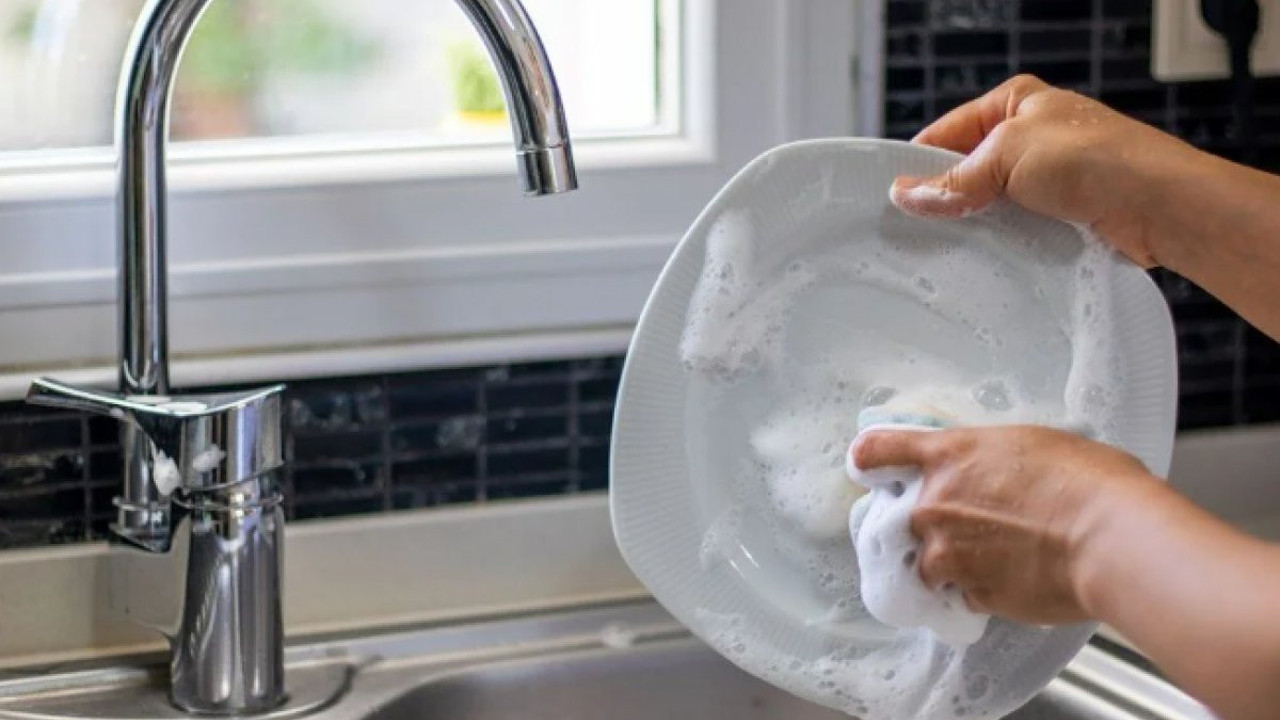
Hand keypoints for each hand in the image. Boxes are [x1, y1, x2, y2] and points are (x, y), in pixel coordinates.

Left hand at [850, 424, 1160, 624]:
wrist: (1110, 536)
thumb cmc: (1089, 481)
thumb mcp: (1031, 445)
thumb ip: (991, 460)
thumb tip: (994, 472)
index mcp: (948, 455)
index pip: (879, 450)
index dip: (870, 460)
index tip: (868, 467)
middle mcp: (935, 504)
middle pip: (904, 518)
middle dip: (931, 524)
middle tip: (973, 525)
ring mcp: (948, 553)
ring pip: (928, 563)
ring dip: (952, 564)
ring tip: (998, 558)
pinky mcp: (971, 593)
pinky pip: (961, 593)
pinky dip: (980, 590)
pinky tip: (1014, 579)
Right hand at [891, 74, 1209, 268]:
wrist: (1160, 206)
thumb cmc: (1098, 159)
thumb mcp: (1008, 156)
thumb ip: (955, 180)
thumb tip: (907, 194)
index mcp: (1016, 104)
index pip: (948, 133)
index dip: (919, 164)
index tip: (895, 197)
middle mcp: (1032, 138)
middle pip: (967, 172)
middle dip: (946, 199)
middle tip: (917, 229)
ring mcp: (1048, 179)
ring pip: (991, 206)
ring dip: (976, 227)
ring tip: (952, 249)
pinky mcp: (1062, 217)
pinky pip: (1016, 231)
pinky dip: (1003, 245)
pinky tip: (988, 260)